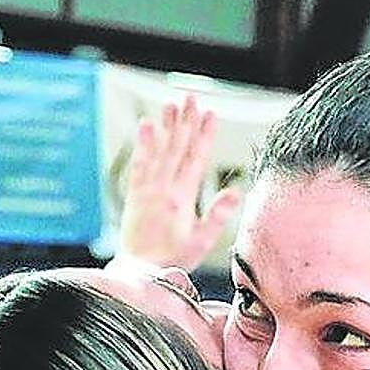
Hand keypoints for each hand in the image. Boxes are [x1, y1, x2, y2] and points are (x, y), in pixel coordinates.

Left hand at [116, 94, 240, 271]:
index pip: (196, 159)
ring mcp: (147, 190)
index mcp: (182, 198)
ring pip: (158, 151)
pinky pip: (139, 164)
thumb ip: (218, 216)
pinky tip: (145, 127)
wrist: (140, 271)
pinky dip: (143, 145)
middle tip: (191, 98)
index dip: (204, 135)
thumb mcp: (202, 242)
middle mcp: (163, 189)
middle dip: (186, 121)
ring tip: (170, 104)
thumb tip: (235, 192)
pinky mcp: (135, 195)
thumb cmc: (172, 260)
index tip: (211, 114)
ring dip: (165, 126)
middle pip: (177, 148)